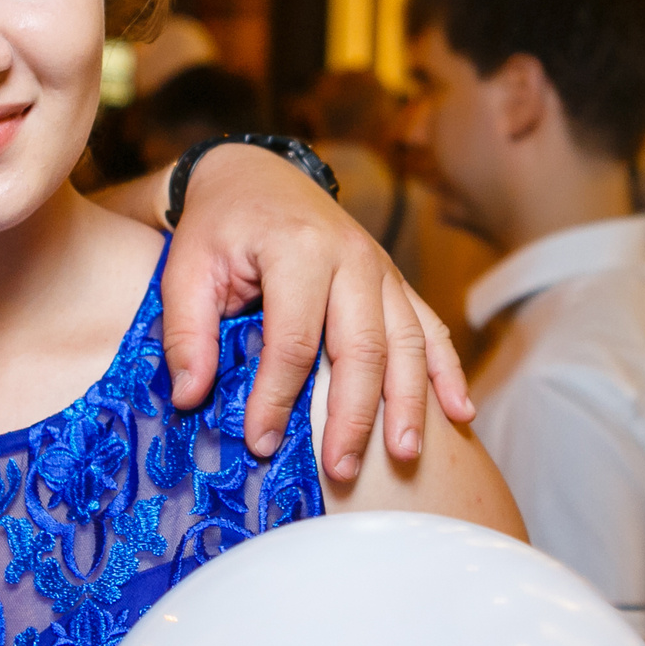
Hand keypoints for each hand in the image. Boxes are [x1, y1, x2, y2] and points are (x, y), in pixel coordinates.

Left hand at [161, 143, 474, 482]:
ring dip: (408, 404)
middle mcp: (352, 256)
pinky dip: (448, 372)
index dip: (277, 397)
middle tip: (341, 470)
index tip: (260, 443)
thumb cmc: (219, 228)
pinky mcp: (395, 282)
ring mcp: (383, 269)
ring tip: (403, 456)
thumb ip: (186, 331)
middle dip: (353, 414)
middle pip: (361, 347)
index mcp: (297, 249)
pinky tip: (460, 414)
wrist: (257, 176)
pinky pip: (431, 327)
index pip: (293, 339)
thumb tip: (190, 396)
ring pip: (407, 342)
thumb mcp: (184, 269)